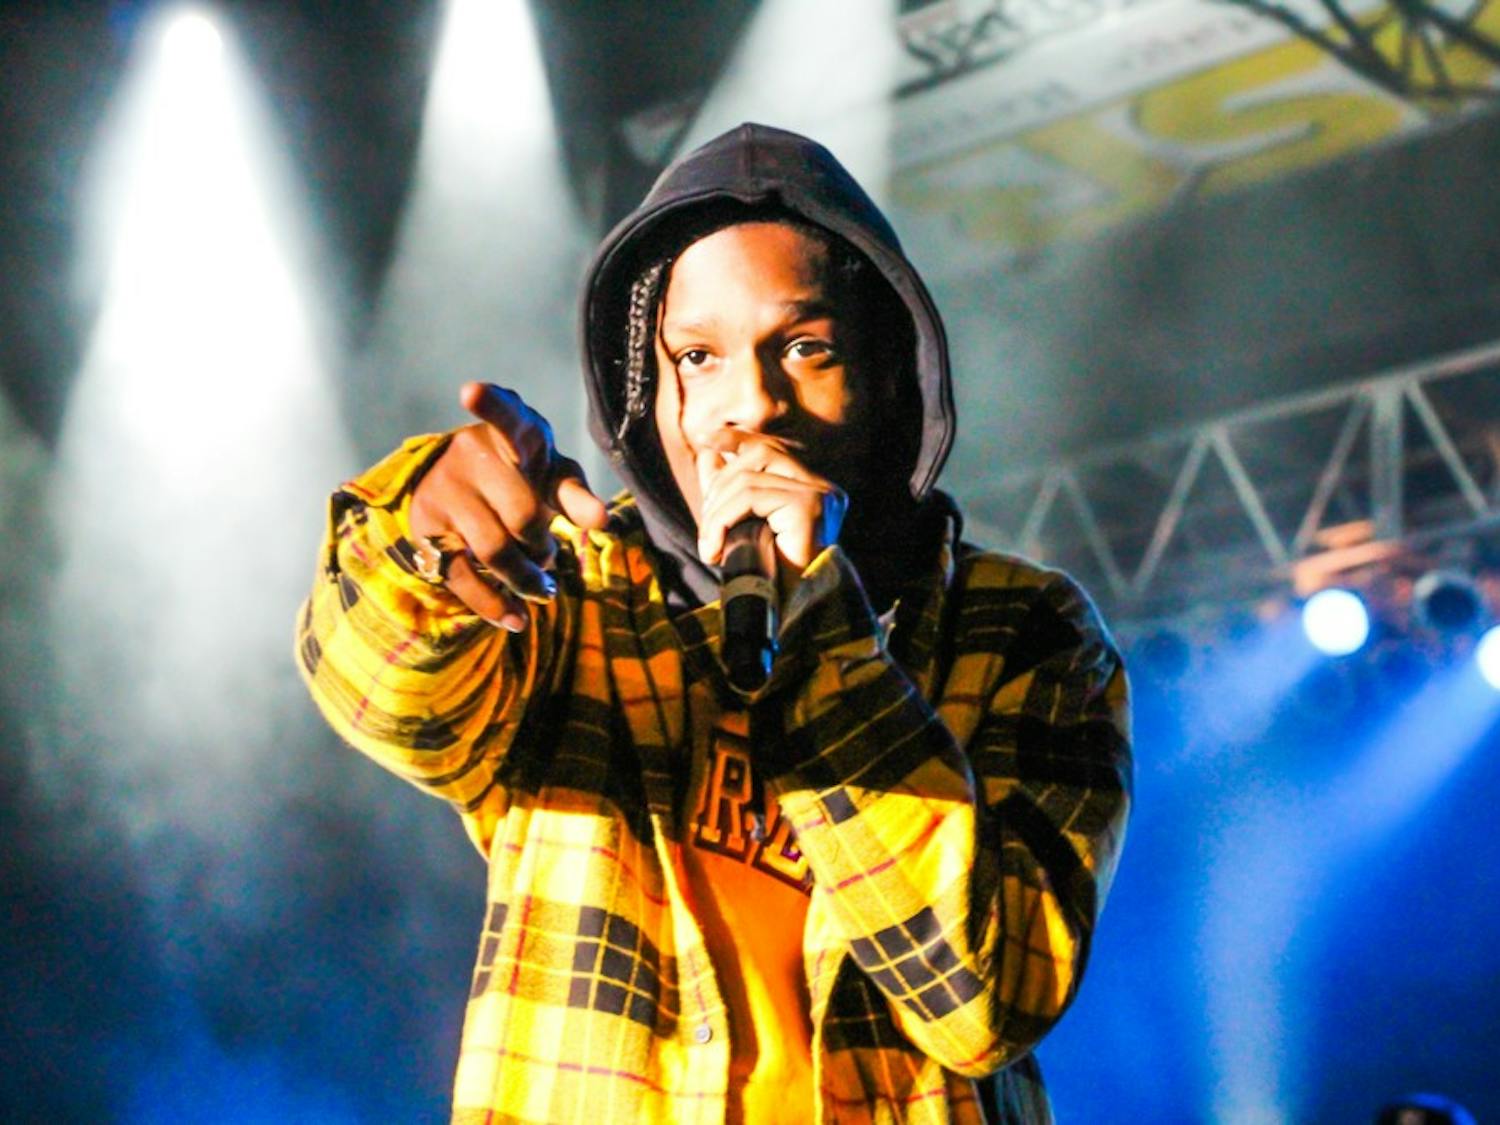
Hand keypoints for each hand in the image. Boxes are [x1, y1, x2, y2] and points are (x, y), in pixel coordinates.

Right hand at [409, 383, 607, 630]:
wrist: (461, 485)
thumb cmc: (525, 476)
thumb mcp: (554, 476)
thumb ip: (576, 494)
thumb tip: (601, 522)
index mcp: (513, 431)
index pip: (504, 413)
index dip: (490, 402)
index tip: (470, 392)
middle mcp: (471, 453)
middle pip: (522, 514)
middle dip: (544, 546)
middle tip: (548, 555)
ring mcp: (444, 490)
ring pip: (495, 551)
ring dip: (526, 579)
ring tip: (542, 588)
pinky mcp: (426, 528)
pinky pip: (463, 577)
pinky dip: (494, 605)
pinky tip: (516, 620)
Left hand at [694, 432, 847, 592]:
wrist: (795, 614)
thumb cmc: (772, 577)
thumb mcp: (744, 527)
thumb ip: (730, 492)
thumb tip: (708, 453)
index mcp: (811, 489)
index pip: (772, 449)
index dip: (739, 440)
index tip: (710, 442)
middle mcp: (822, 487)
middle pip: (760, 456)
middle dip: (719, 489)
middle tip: (706, 535)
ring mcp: (819, 494)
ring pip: (749, 480)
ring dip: (717, 514)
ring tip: (710, 547)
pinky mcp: (809, 506)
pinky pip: (752, 496)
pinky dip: (724, 519)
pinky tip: (716, 548)